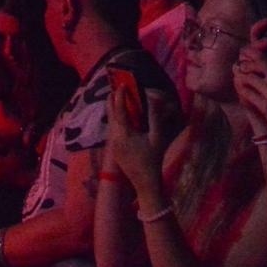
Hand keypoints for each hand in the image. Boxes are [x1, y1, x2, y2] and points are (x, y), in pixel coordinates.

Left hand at [105, 81, 162, 195]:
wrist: (144, 182)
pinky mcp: (114, 149)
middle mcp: (115, 137)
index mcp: (124, 133)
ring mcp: (113, 144)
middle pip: (110, 114)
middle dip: (112, 99)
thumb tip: (152, 97)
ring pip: (109, 122)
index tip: (122, 84)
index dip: (120, 95)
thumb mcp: (157, 137)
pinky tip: (120, 117)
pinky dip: (114, 119)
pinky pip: (112, 129)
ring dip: (112, 109)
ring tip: (116, 97)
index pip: (119, 109)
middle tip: (115, 86)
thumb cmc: (153, 159)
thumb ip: (155, 116)